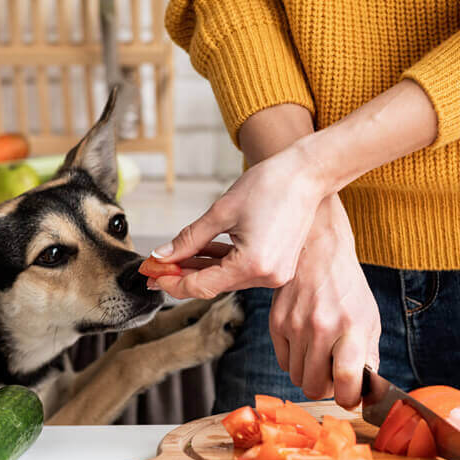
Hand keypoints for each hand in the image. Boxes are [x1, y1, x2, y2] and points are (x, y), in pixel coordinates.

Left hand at [150, 144, 327, 299]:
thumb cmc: (270, 185)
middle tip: (155, 268)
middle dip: (182, 275)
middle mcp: (267, 276)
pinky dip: (221, 263)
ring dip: (200, 269)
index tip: (151, 273)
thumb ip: (189, 239)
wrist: (307, 174)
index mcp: (253, 265)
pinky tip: (200, 253)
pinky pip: (241, 270)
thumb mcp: (221, 212)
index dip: (172, 281)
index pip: (201, 286)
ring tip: (173, 258)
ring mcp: (275, 273)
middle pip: (213, 285)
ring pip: (226, 279)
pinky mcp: (278, 266)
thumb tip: (163, 255)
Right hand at [269, 196, 379, 407]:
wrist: (318, 250)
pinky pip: (283, 362)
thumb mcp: (369, 317)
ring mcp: (295, 326)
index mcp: (351, 327)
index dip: (349, 399)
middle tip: (334, 375)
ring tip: (321, 355)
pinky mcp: (276, 322)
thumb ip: (368, 355)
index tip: (351, 397)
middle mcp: (321, 328)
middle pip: (315, 387)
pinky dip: (295, 360)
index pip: (347, 381)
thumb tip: (364, 389)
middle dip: (326, 389)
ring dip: (310, 374)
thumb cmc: (347, 286)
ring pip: (297, 378)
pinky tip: (306, 343)